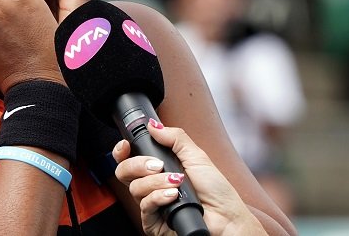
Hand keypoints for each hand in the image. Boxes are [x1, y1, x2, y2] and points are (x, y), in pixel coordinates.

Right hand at [113, 122, 266, 235]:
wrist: (226, 216)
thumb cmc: (216, 190)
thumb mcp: (196, 155)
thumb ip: (175, 137)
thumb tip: (153, 125)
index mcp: (158, 168)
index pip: (129, 158)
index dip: (122, 151)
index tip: (126, 145)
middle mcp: (152, 185)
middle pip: (124, 172)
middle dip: (138, 164)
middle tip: (158, 165)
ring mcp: (152, 204)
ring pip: (135, 188)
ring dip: (156, 182)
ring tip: (176, 182)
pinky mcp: (154, 222)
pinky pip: (144, 207)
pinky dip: (158, 197)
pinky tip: (173, 195)